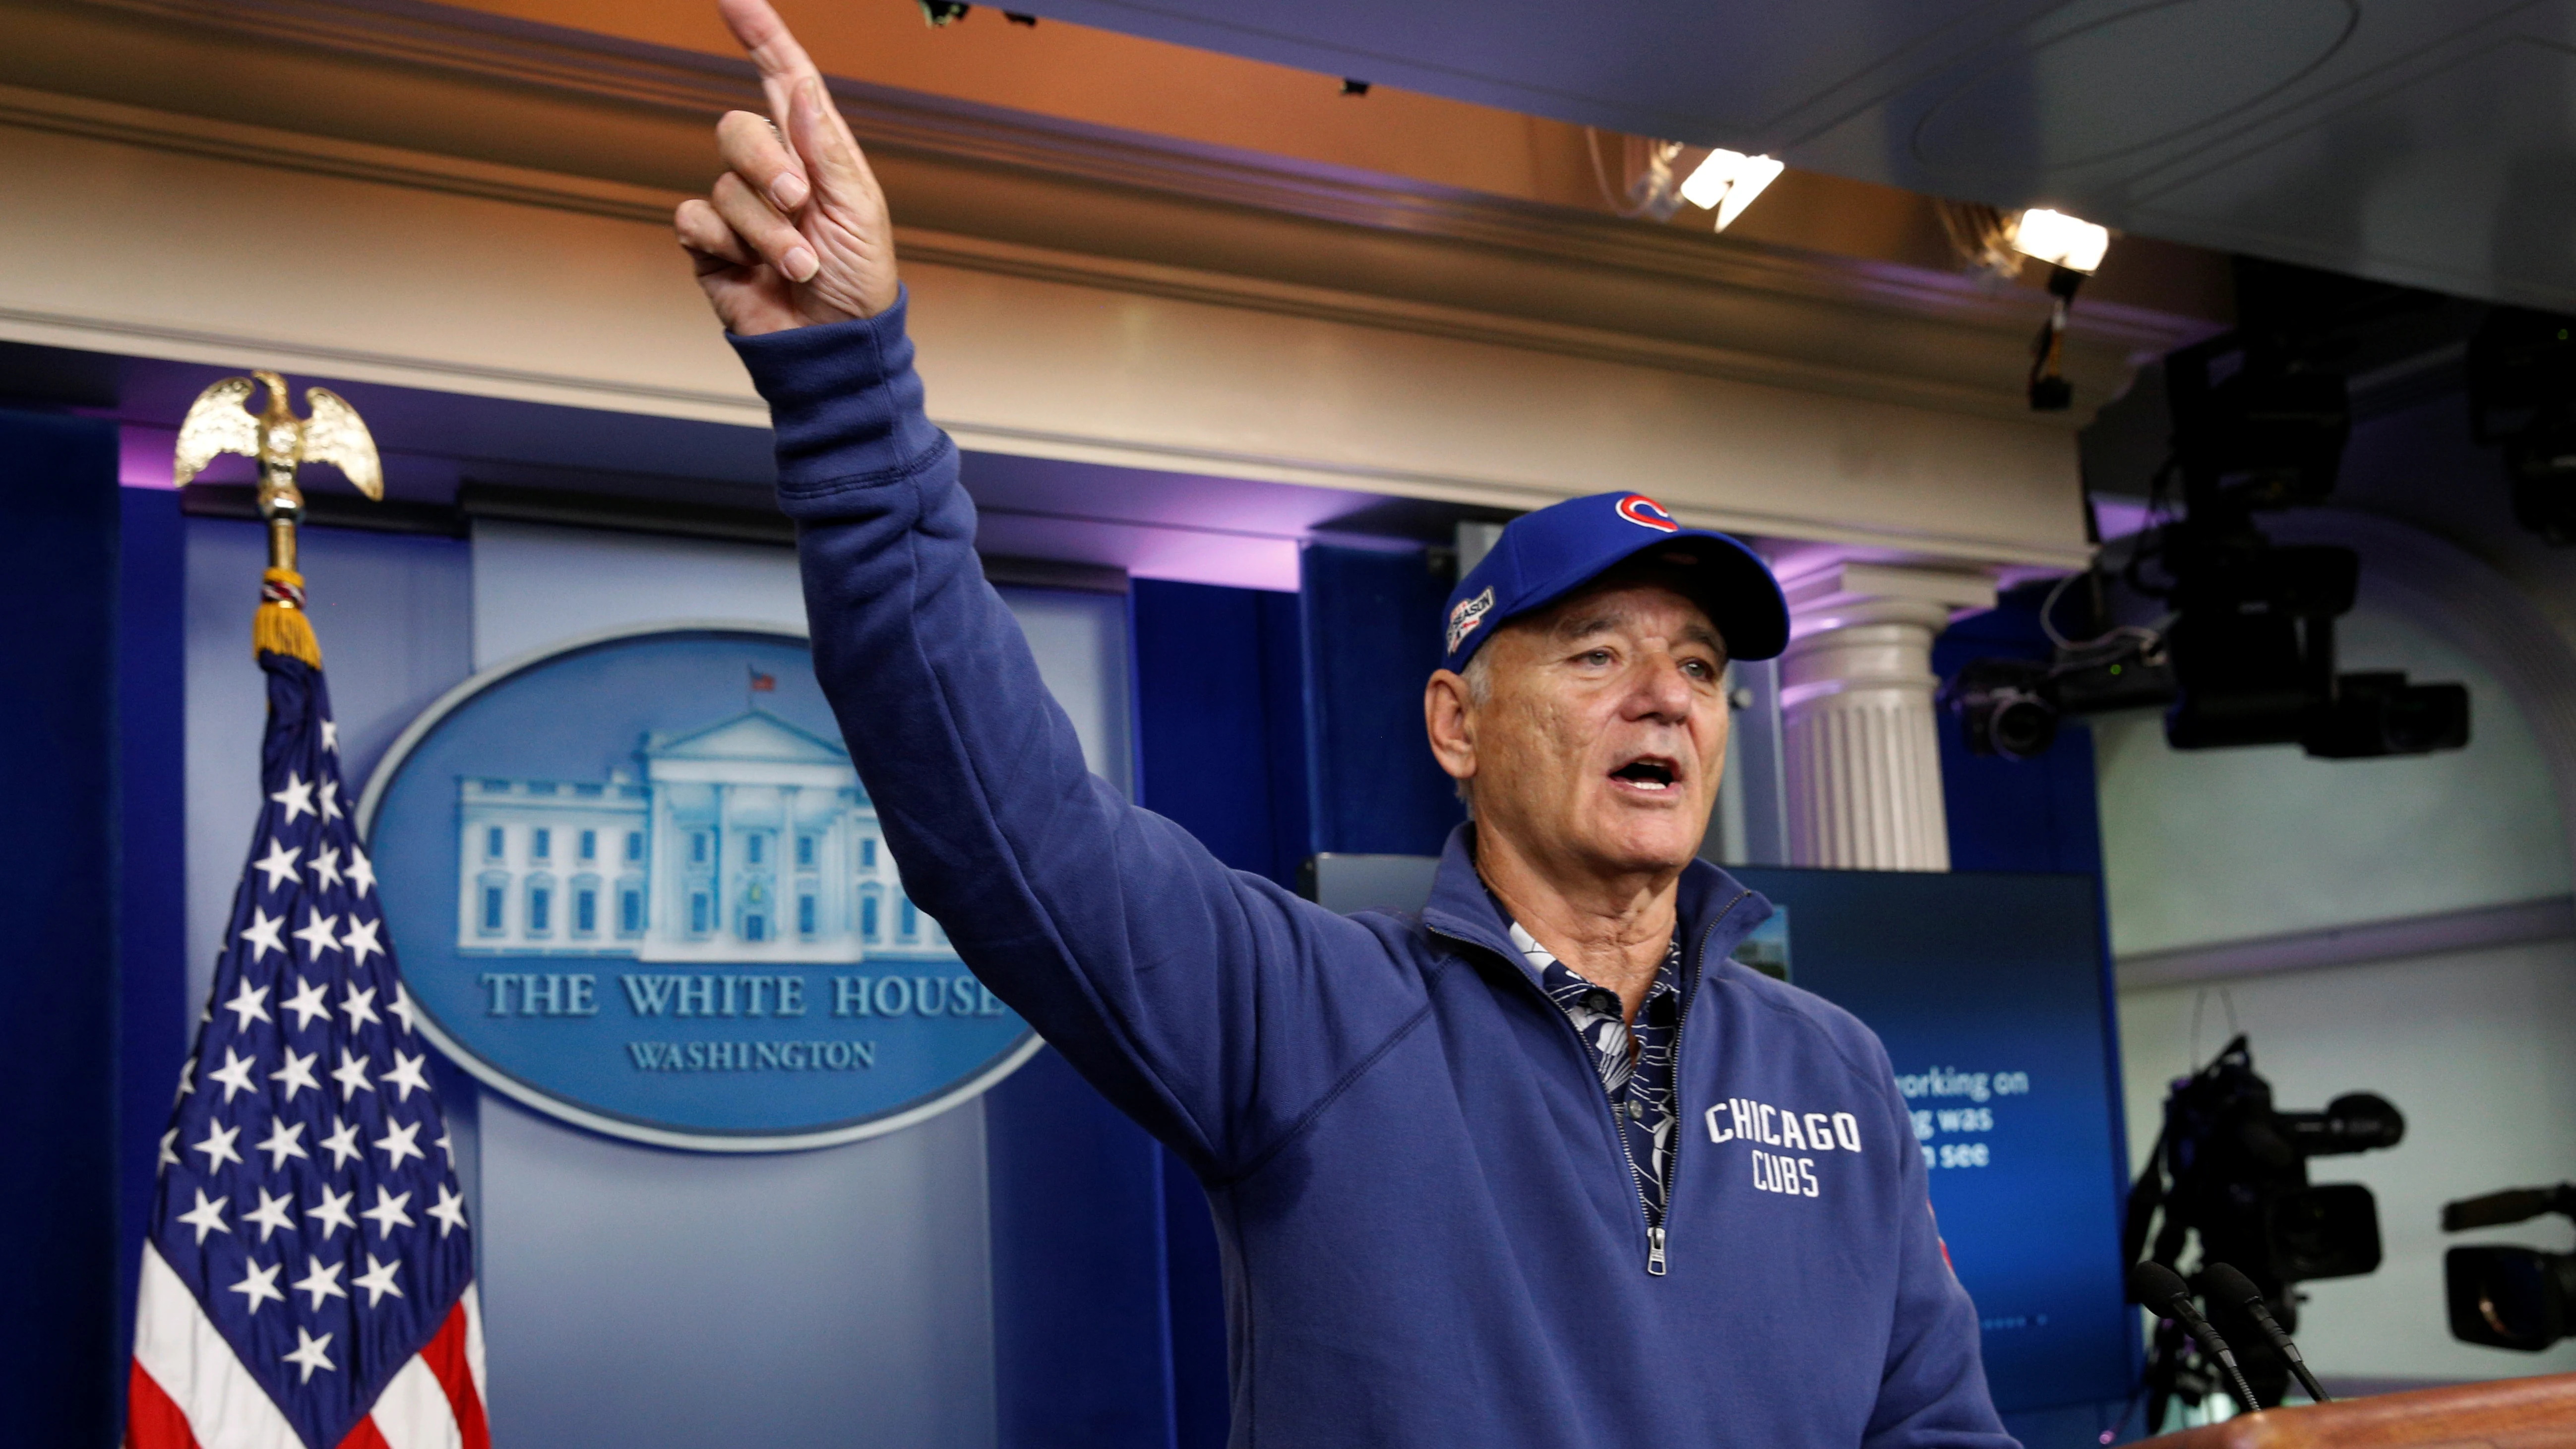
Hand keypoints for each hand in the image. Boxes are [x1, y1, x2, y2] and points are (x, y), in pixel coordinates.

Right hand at [676, 0, 899, 334]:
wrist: (834, 346)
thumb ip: (825, 147)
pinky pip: (695, 220)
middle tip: (798, 203)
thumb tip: (798, 85)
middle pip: (738, 129)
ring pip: (725, 186)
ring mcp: (739, 209)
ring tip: (800, 265)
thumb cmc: (859, 282)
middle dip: (765, 164)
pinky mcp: (710, 245)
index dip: (760, 36)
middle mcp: (773, 172)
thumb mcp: (858, 209)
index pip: (782, 79)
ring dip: (766, 231)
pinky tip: (751, 270)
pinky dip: (727, 246)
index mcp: (814, 153)